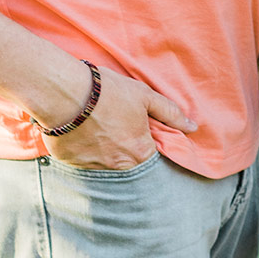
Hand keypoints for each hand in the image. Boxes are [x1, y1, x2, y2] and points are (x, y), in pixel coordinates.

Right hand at [45, 68, 195, 170]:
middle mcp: (118, 165)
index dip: (147, 140)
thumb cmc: (109, 91)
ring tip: (96, 124)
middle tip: (115, 124)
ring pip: (105, 162)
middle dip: (125, 146)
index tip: (138, 128)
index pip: (152, 156)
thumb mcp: (144, 96)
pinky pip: (82, 159)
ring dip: (104, 148)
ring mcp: (93, 166)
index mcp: (140, 151)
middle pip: (129, 161)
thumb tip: (192, 127)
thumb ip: (170, 113)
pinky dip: (83, 148)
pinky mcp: (71, 163)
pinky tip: (81, 130)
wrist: (66, 92)